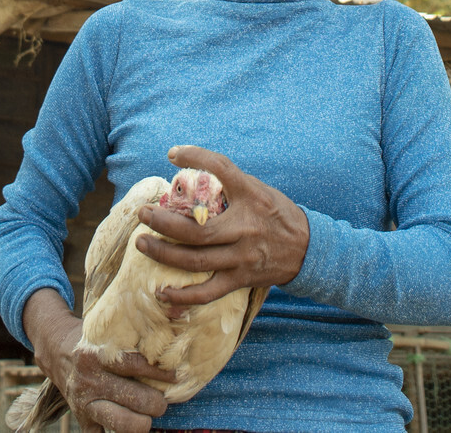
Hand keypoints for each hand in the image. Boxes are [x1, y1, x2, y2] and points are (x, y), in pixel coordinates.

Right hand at [21, 290, 173, 432]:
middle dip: (157, 402)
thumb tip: (175, 332)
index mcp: (95, 355)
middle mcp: (89, 380)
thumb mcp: (108, 330)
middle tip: (163, 399)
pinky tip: (131, 424)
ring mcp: (84, 402)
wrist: (56, 350)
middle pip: (135, 398)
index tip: (177, 376)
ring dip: (143, 421)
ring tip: (150, 414)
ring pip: (122, 422)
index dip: (160, 372)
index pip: (135, 366)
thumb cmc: (93, 338)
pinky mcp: (81, 418)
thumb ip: (133, 334)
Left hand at [135, 146, 308, 310]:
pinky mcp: (241, 279)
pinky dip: (183, 296)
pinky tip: (161, 292)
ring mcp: (242, 257)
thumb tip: (189, 174)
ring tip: (142, 243)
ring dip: (164, 253)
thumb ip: (229, 184)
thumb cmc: (276, 214)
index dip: (196, 157)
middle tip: (143, 214)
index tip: (171, 154)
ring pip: (196, 260)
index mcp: (252, 197)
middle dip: (164, 222)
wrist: (308, 249)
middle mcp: (245, 228)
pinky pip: (208, 292)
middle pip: (197, 230)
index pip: (222, 169)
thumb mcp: (258, 190)